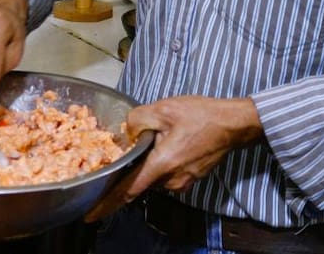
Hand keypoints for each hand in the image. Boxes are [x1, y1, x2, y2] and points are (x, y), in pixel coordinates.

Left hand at [85, 94, 262, 220]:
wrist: (233, 124)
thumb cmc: (201, 115)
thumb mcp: (164, 108)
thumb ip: (137, 119)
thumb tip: (127, 131)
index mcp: (162, 164)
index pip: (128, 191)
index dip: (107, 205)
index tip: (90, 216)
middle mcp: (171, 180)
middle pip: (140, 180)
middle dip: (132, 168)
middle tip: (131, 149)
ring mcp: (182, 182)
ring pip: (154, 176)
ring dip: (150, 163)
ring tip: (161, 137)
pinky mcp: (190, 179)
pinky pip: (167, 175)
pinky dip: (161, 163)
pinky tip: (170, 142)